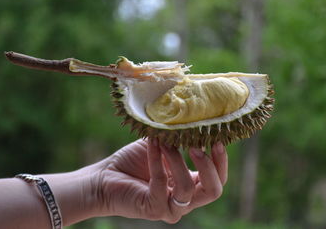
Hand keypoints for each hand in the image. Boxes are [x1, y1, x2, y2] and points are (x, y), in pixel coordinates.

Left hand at [91, 138, 227, 223]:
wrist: (104, 177)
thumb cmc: (134, 161)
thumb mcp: (163, 147)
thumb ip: (179, 138)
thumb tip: (193, 116)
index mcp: (191, 186)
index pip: (218, 180)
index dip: (221, 162)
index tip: (217, 138)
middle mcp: (184, 201)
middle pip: (213, 191)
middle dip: (209, 166)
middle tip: (198, 144)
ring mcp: (169, 208)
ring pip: (187, 188)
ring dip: (177, 159)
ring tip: (167, 141)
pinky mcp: (153, 209)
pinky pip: (161, 183)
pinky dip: (157, 160)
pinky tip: (153, 143)